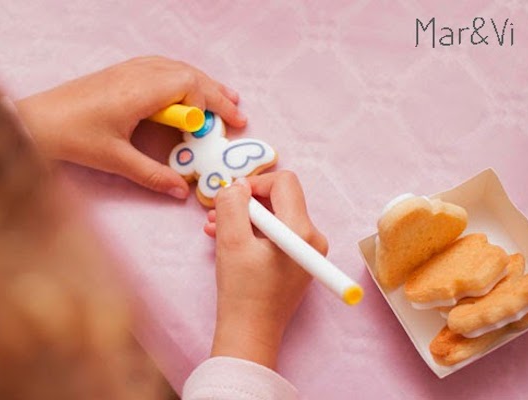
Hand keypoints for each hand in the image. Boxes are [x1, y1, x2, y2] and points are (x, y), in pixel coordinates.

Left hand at [16, 56, 245, 198]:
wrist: (35, 120)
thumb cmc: (71, 136)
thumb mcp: (115, 160)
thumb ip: (152, 175)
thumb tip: (181, 191)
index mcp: (139, 92)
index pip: (188, 84)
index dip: (205, 106)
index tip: (208, 131)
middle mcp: (137, 74)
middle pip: (189, 74)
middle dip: (216, 94)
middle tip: (238, 114)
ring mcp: (129, 70)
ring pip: (177, 67)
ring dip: (202, 83)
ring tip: (225, 97)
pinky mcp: (121, 73)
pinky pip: (162, 67)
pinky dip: (183, 79)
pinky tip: (188, 90)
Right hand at [204, 172, 327, 368]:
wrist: (251, 333)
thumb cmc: (242, 291)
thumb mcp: (231, 241)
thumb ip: (233, 205)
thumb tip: (237, 185)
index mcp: (301, 230)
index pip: (284, 183)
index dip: (255, 183)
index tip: (231, 198)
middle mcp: (312, 237)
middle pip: (280, 199)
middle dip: (246, 203)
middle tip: (217, 213)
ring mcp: (308, 251)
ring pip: (275, 217)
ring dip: (244, 218)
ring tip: (215, 228)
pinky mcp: (298, 261)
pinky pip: (276, 235)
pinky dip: (252, 233)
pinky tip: (227, 240)